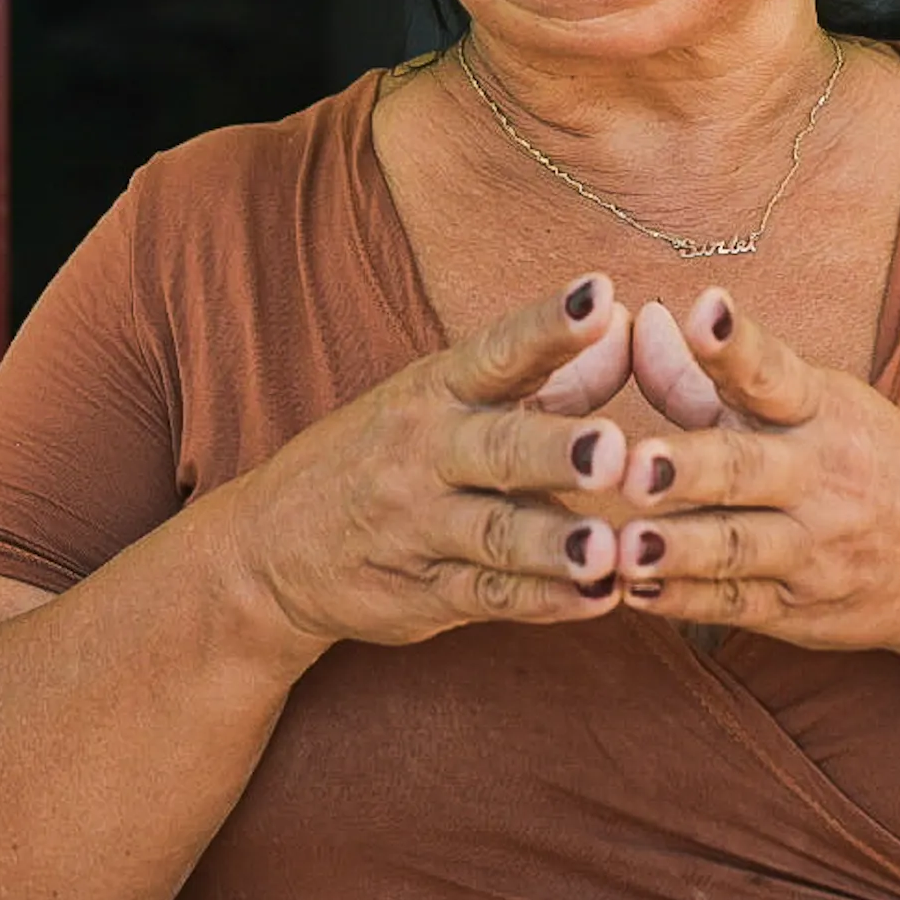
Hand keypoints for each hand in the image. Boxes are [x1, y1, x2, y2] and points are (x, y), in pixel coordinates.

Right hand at [223, 275, 636, 652]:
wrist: (270, 546)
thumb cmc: (385, 453)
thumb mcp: (447, 397)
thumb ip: (547, 372)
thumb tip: (629, 326)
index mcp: (436, 389)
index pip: (497, 351)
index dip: (548, 326)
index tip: (599, 296)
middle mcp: (426, 453)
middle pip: (498, 448)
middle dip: (554, 449)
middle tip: (611, 450)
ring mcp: (421, 528)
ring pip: (495, 534)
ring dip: (553, 542)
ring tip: (608, 549)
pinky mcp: (424, 594)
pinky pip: (490, 598)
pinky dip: (544, 602)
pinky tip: (597, 599)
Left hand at [614, 290, 899, 681]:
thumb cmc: (869, 461)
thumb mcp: (811, 406)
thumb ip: (710, 375)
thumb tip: (635, 319)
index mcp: (821, 410)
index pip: (773, 371)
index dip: (735, 341)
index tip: (703, 309)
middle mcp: (818, 476)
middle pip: (745, 467)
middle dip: (688, 466)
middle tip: (633, 463)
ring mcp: (811, 549)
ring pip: (736, 547)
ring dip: (678, 548)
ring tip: (622, 543)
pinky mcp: (800, 611)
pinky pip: (736, 606)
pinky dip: (684, 602)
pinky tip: (636, 592)